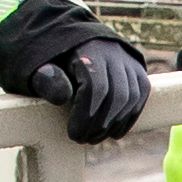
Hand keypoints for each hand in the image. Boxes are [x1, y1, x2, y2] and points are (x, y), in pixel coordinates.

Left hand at [23, 38, 149, 143]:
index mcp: (88, 48)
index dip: (85, 115)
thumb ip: (46, 79)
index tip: (73, 134)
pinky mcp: (139, 69)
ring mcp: (129, 60)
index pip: (95, 86)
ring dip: (114, 124)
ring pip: (131, 97)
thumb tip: (62, 97)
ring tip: (95, 137)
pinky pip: (141, 96)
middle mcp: (113, 51)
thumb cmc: (53, 60)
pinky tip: (114, 132)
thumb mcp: (41, 66)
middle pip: (117, 95)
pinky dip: (129, 118)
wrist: (73, 41)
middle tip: (83, 140)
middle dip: (100, 124)